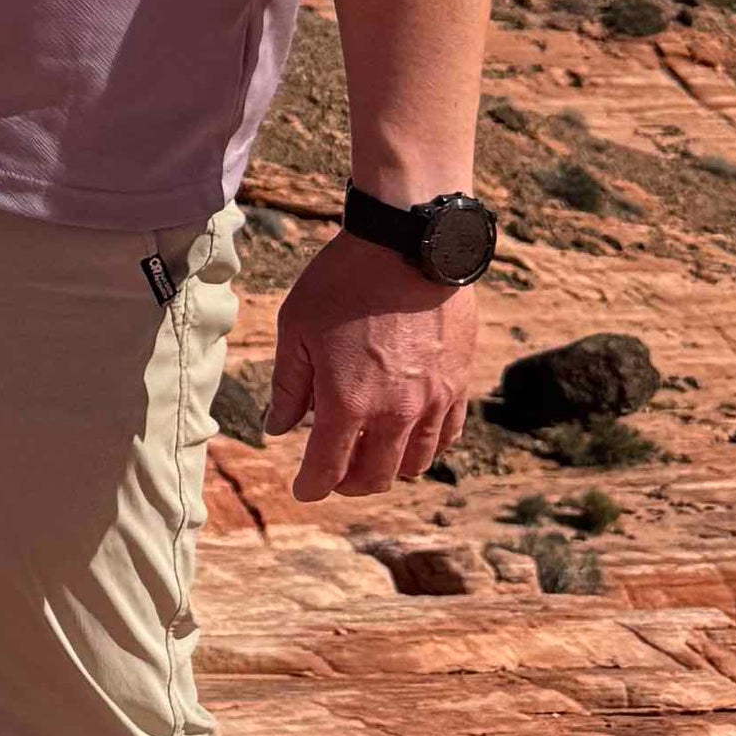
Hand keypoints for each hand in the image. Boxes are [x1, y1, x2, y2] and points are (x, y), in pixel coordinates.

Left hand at [265, 235, 476, 501]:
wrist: (408, 243)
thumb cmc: (343, 280)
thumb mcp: (297, 327)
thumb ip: (288, 385)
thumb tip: (278, 428)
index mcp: (347, 402)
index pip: (327, 468)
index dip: (311, 487)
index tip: (302, 491)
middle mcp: (394, 413)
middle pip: (374, 477)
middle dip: (348, 485)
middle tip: (333, 475)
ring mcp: (432, 401)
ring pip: (414, 464)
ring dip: (388, 469)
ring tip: (369, 456)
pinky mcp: (458, 384)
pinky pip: (447, 436)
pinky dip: (425, 447)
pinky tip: (410, 437)